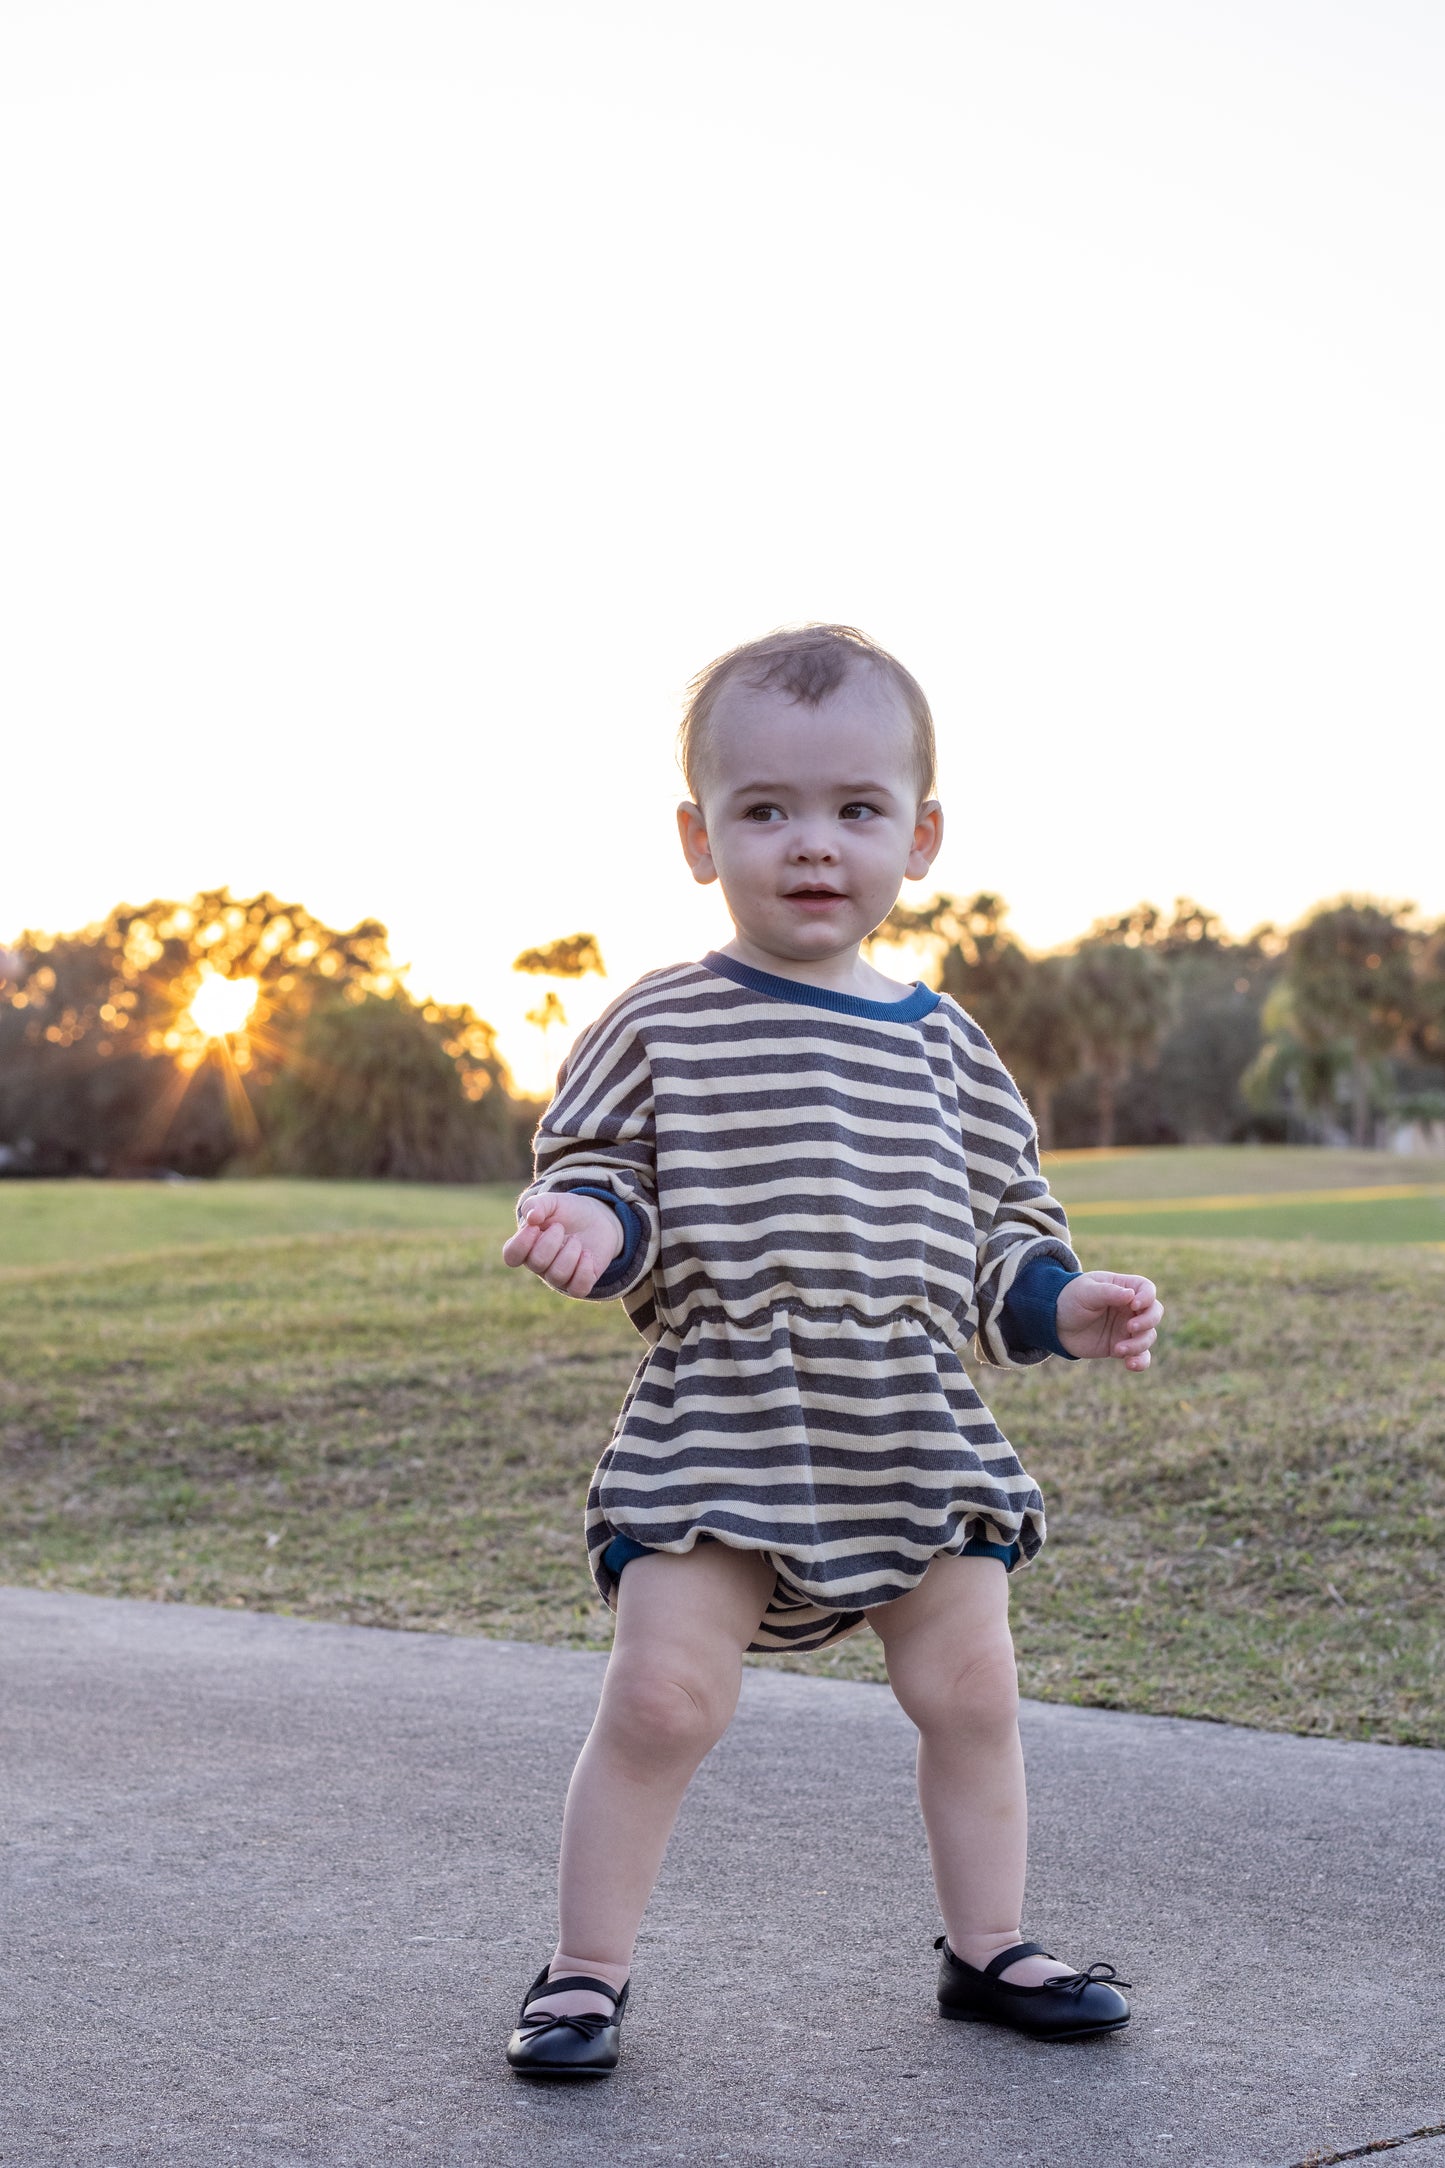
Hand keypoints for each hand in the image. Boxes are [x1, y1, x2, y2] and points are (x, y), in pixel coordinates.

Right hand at [501, 1192, 623, 1296]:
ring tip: (575, 1240)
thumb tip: (531, 1218)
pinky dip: (583, 1270)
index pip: (511, 1256)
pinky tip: (587, 1254)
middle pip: (537, 1263)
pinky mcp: (579, 1283)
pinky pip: (578, 1289)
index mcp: (526, 1246)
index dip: (521, 1243)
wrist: (596, 1219)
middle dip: (551, 1241)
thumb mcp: (552, 1202)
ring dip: (570, 1252)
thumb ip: (537, 1204)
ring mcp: (558, 1277)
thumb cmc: (567, 1212)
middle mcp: (539, 1265)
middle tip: (560, 1228)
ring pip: (557, 1275)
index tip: (535, 1227)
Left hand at [1055, 1271, 1162, 1370]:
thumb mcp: (1086, 1291)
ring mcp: (1128, 1328)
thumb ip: (1108, 1292)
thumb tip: (1131, 1295)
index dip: (1147, 1297)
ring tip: (1118, 1349)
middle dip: (1147, 1321)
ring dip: (1138, 1344)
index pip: (1147, 1289)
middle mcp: (1130, 1308)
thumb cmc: (1070, 1299)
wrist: (1054, 1323)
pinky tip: (1130, 1364)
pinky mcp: (1122, 1346)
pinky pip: (1140, 1356)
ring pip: (1149, 1336)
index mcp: (1124, 1287)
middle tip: (1130, 1327)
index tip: (1134, 1304)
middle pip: (1155, 1313)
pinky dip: (1140, 1362)